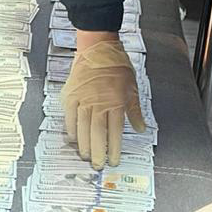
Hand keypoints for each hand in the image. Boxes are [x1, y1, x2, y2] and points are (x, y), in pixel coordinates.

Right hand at [61, 35, 145, 168]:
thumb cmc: (116, 65)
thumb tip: (141, 128)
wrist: (98, 47)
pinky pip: (70, 115)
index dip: (114, 148)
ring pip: (82, 127)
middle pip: (97, 133)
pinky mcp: (71, 94)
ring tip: (86, 156)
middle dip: (98, 151)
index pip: (114, 132)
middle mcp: (99, 102)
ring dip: (84, 144)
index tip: (113, 160)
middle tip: (98, 165)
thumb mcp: (132, 86)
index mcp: (116, 102)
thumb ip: (134, 110)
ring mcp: (83, 99)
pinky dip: (71, 128)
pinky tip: (73, 138)